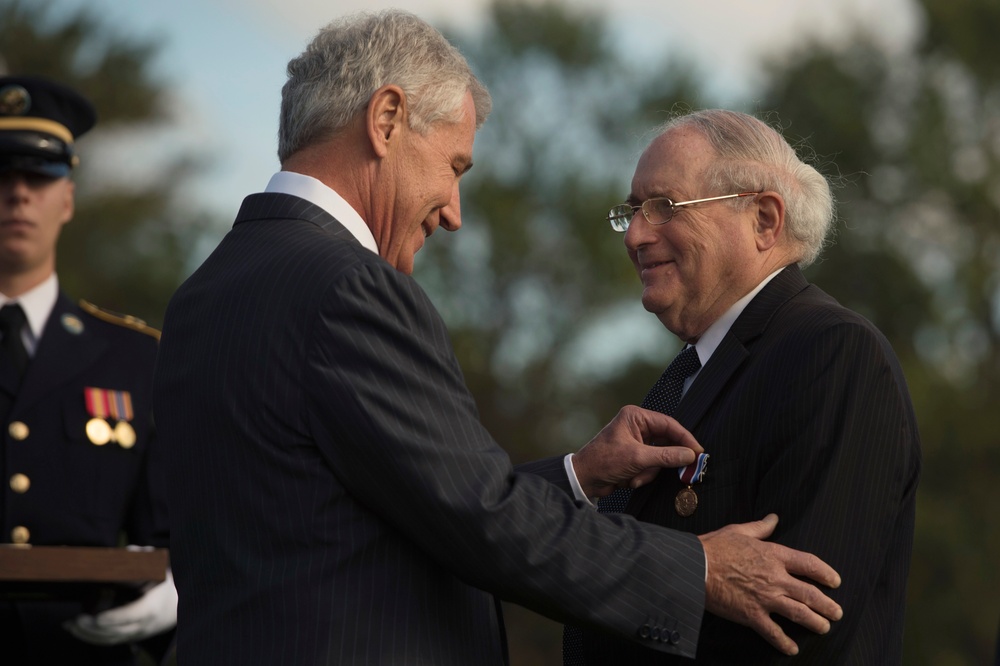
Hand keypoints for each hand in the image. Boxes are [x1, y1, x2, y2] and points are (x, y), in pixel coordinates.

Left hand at [65, 568, 176, 644]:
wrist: (177, 608)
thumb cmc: (165, 587)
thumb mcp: (159, 572)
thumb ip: (144, 560)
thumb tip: (130, 550)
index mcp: (151, 607)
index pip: (131, 616)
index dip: (113, 619)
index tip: (96, 619)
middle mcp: (143, 625)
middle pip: (117, 631)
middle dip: (94, 628)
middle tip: (77, 619)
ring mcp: (135, 634)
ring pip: (110, 639)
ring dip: (88, 635)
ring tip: (71, 625)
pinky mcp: (128, 638)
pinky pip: (108, 641)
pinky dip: (90, 637)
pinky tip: (75, 630)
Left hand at [572, 405, 702, 497]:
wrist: (583, 479)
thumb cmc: (603, 461)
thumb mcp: (637, 459)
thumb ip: (666, 456)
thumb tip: (689, 456)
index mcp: (636, 417)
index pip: (668, 424)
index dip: (685, 438)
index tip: (698, 452)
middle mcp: (637, 426)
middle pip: (666, 441)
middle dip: (665, 460)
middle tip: (683, 469)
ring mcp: (636, 442)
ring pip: (660, 457)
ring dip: (650, 471)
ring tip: (635, 477)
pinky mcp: (635, 456)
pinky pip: (651, 466)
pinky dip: (644, 475)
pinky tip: (630, 479)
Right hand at [698, 514, 842, 655]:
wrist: (695, 566)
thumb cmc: (714, 547)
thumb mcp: (739, 530)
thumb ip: (760, 527)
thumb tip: (773, 518)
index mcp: (773, 555)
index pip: (809, 564)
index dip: (826, 573)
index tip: (835, 581)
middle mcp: (775, 578)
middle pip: (811, 594)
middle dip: (828, 605)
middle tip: (836, 612)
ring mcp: (765, 598)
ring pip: (800, 613)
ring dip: (816, 623)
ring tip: (824, 628)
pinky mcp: (752, 615)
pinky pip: (773, 633)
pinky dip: (784, 642)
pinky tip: (792, 649)